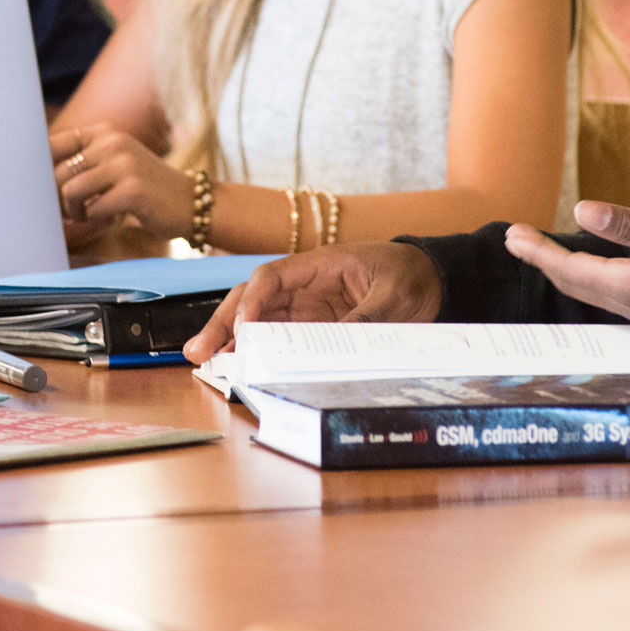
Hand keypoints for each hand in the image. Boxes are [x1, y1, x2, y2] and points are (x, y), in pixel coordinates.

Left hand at [52, 124, 195, 240]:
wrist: (190, 202)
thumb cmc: (144, 187)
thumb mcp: (116, 162)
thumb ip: (83, 162)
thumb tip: (36, 178)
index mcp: (105, 132)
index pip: (54, 143)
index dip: (40, 169)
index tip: (39, 188)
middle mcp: (113, 142)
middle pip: (58, 173)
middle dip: (58, 200)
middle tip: (71, 212)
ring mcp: (124, 164)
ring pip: (70, 191)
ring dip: (74, 211)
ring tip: (88, 215)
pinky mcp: (132, 190)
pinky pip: (92, 209)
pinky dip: (95, 220)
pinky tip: (110, 218)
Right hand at [181, 242, 443, 363]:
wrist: (431, 280)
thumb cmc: (411, 276)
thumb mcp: (393, 296)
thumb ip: (366, 318)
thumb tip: (339, 342)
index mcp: (319, 265)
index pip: (271, 277)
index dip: (252, 302)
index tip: (242, 329)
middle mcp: (304, 285)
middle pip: (252, 299)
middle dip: (223, 323)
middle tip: (198, 350)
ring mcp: (306, 305)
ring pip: (258, 320)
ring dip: (231, 340)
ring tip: (206, 362)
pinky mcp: (313, 325)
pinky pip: (279, 336)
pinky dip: (257, 350)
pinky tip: (240, 366)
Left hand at [502, 202, 629, 332]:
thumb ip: (629, 227)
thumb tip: (581, 210)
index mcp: (627, 287)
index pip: (569, 269)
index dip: (539, 252)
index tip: (513, 235)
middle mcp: (629, 303)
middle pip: (573, 281)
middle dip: (543, 260)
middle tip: (517, 240)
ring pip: (589, 288)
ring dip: (563, 268)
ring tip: (543, 251)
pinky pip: (607, 290)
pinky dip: (587, 275)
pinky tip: (590, 265)